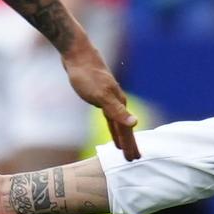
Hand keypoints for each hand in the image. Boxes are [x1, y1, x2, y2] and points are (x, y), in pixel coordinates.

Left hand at [61, 35, 139, 158]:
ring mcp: (109, 97)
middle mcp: (118, 100)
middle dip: (129, 143)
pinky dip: (112, 125)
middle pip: (125, 126)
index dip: (130, 144)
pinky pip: (110, 116)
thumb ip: (117, 111)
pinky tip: (111, 128)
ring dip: (121, 136)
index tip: (134, 159)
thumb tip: (135, 123)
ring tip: (123, 149)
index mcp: (119, 102)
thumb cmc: (87, 75)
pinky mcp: (100, 95)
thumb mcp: (100, 96)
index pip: (127, 129)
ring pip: (118, 122)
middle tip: (133, 159)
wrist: (77, 54)